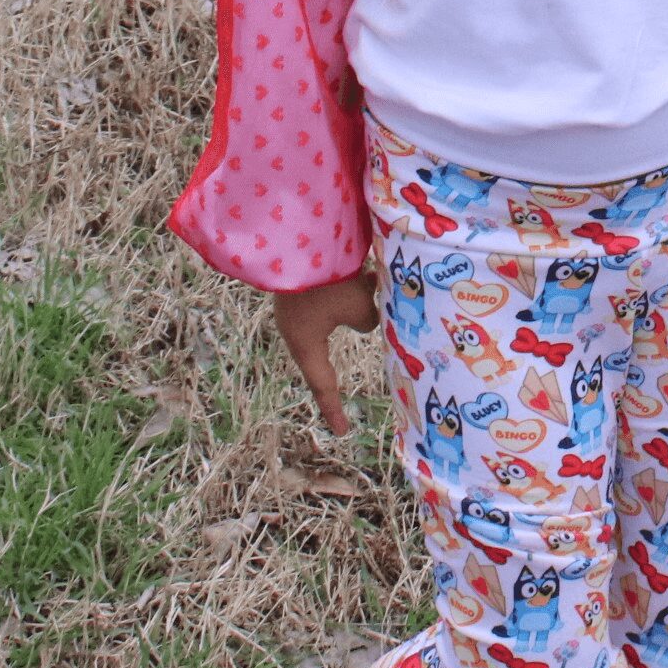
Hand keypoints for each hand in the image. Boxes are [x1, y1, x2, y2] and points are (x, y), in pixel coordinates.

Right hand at [272, 271, 378, 437]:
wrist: (301, 236)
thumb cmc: (331, 282)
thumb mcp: (359, 308)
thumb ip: (367, 322)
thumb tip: (367, 317)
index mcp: (305, 344)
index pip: (323, 384)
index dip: (334, 408)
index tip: (342, 431)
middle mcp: (297, 327)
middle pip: (330, 342)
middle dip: (353, 324)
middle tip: (366, 323)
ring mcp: (298, 302)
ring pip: (336, 308)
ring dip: (355, 296)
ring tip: (370, 280)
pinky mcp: (304, 280)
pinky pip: (330, 288)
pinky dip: (349, 281)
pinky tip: (365, 266)